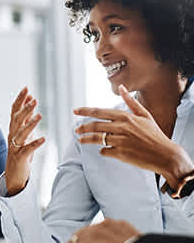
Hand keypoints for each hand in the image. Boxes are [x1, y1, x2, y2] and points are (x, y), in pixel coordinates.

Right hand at [4, 87, 45, 195]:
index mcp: (13, 129)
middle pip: (16, 120)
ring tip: (39, 115)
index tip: (26, 88)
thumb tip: (31, 103)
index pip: (14, 111)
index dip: (20, 100)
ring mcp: (15, 147)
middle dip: (25, 109)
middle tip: (34, 99)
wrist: (14, 175)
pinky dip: (35, 144)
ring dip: (30, 124)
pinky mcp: (20, 157)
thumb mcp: (24, 134)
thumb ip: (26, 119)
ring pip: (21, 133)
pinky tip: (43, 139)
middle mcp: (12, 136)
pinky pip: (27, 150)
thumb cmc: (21, 153)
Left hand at [74, 84, 193, 188]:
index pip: (100, 112)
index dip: (85, 111)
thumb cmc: (155, 135)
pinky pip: (105, 151)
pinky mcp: (121, 154)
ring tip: (81, 140)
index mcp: (126, 117)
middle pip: (95, 126)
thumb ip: (131, 102)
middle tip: (76, 130)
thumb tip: (122, 87)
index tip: (75, 110)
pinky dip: (103, 151)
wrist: (166, 155)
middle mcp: (122, 127)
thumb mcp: (145, 115)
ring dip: (86, 139)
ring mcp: (121, 141)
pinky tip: (106, 150)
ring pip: (97, 139)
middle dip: (83, 127)